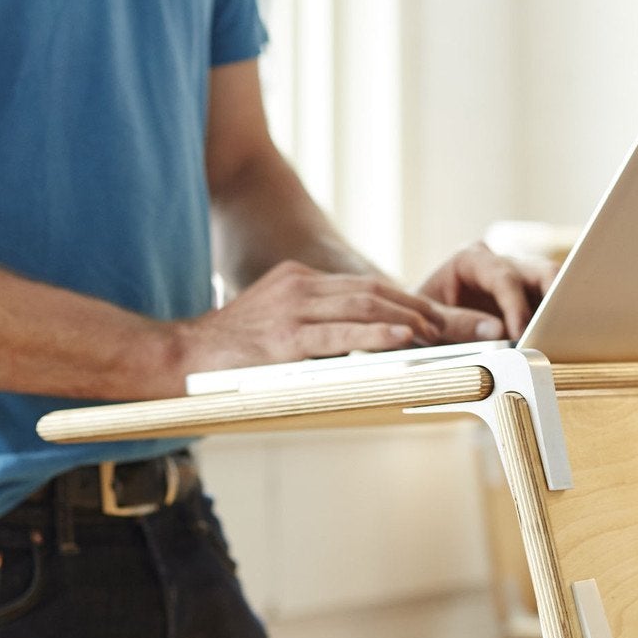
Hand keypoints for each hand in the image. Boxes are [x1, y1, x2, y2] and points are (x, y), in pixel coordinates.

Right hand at [172, 261, 450, 370]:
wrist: (178, 357)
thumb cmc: (228, 352)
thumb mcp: (274, 323)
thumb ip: (313, 325)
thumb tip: (357, 344)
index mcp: (299, 280)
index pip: (366, 287)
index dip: (408, 301)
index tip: (441, 319)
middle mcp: (299, 286)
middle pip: (374, 292)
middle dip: (422, 309)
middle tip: (459, 327)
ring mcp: (291, 310)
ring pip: (364, 306)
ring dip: (410, 319)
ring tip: (442, 333)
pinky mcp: (284, 339)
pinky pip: (340, 334)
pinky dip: (376, 336)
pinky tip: (404, 338)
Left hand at [419, 241, 556, 340]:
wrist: (417, 321)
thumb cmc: (420, 318)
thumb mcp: (430, 321)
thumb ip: (458, 324)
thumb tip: (500, 332)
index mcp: (471, 259)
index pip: (503, 277)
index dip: (516, 305)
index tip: (522, 331)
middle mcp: (499, 263)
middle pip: (540, 270)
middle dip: (555, 295)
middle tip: (562, 325)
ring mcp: (518, 279)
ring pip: (553, 284)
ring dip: (562, 308)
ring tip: (567, 335)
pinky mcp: (529, 299)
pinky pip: (551, 304)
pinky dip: (557, 320)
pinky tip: (563, 340)